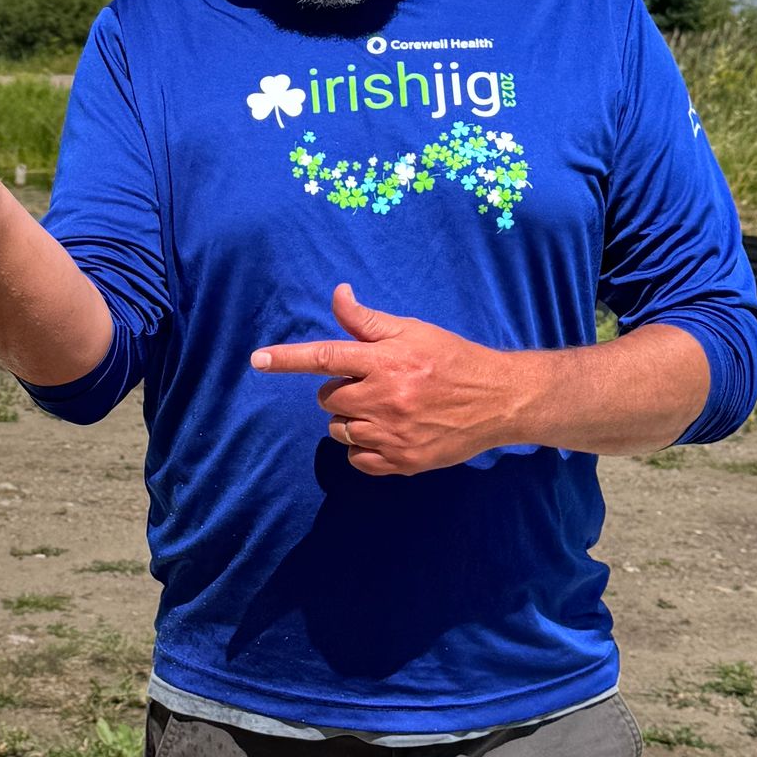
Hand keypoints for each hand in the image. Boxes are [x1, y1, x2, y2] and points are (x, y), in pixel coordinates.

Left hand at [250, 284, 523, 475]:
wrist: (498, 400)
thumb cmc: (452, 359)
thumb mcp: (412, 331)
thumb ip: (368, 321)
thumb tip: (337, 293)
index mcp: (385, 361)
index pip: (325, 356)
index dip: (288, 358)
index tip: (257, 360)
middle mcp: (384, 398)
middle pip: (328, 399)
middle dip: (341, 392)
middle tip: (373, 385)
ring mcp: (392, 434)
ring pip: (339, 430)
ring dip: (350, 420)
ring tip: (383, 409)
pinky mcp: (402, 462)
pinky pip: (357, 459)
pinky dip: (363, 448)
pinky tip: (386, 434)